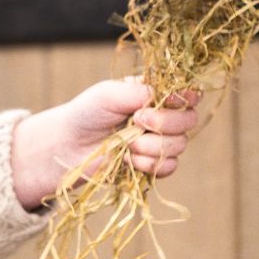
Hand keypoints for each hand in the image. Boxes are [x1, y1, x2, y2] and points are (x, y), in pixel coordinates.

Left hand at [11, 79, 199, 210]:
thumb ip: (137, 91)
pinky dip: (148, 163)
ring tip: (126, 143)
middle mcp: (163, 117)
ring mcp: (160, 142)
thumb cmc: (87, 113)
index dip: (186, 97)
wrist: (69, 146)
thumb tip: (162, 96)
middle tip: (137, 120)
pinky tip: (129, 159)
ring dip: (151, 146)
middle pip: (189, 120)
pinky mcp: (153, 165)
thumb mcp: (109, 94)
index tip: (170, 100)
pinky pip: (168, 167)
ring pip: (179, 145)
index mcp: (156, 94)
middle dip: (165, 122)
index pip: (188, 93)